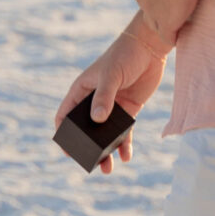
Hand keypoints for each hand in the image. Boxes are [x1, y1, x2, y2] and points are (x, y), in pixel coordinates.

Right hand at [55, 20, 167, 174]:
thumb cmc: (124, 55)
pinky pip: (124, 131)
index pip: (66, 115)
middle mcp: (94, 100)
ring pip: (105, 134)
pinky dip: (124, 144)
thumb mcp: (111, 75)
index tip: (66, 151)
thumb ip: (104, 98)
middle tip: (91, 165)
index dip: (64, 133)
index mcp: (82, 90)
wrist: (150, 46)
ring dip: (106, 151)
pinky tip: (126, 157)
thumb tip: (97, 121)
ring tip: (108, 169)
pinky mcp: (129, 109)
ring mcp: (111, 106)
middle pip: (86, 130)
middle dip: (87, 148)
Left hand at [127, 0, 199, 45]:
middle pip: (147, 4)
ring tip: (179, 21)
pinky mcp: (165, 23)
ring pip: (154, 21)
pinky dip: (173, 36)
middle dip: (158, 4)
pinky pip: (167, 36)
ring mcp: (150, 10)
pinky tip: (181, 34)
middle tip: (175, 2)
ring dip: (165, 21)